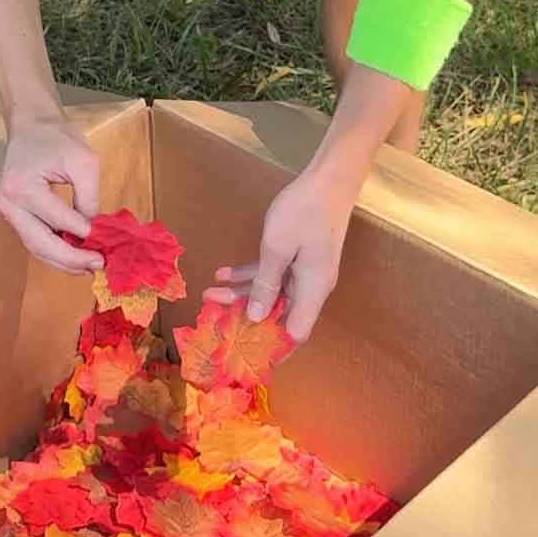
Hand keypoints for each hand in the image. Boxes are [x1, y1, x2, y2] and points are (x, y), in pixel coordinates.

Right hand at [0, 114, 104, 274]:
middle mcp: (8, 202)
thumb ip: (89, 198)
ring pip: (35, 247)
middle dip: (71, 259)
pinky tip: (74, 255)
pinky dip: (55, 250)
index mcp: (22, 186)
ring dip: (63, 261)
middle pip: (40, 243)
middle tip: (98, 265)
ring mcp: (7, 209)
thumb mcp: (83, 161)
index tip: (106, 245)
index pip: (57, 219)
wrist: (32, 124)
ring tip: (88, 266)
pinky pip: (34, 238)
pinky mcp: (13, 213)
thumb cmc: (56, 137)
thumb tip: (93, 231)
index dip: (84, 234)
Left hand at [205, 173, 353, 346]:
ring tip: (208, 293)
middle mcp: (311, 287)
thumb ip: (265, 284)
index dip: (273, 349)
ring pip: (270, 293)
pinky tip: (223, 273)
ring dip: (240, 294)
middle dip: (244, 319)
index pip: (295, 334)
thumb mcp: (278, 247)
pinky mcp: (299, 257)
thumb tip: (254, 317)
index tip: (246, 357)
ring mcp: (305, 272)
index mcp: (312, 290)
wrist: (329, 179)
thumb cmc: (305, 211)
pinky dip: (249, 274)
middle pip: (278, 315)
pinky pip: (272, 273)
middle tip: (213, 321)